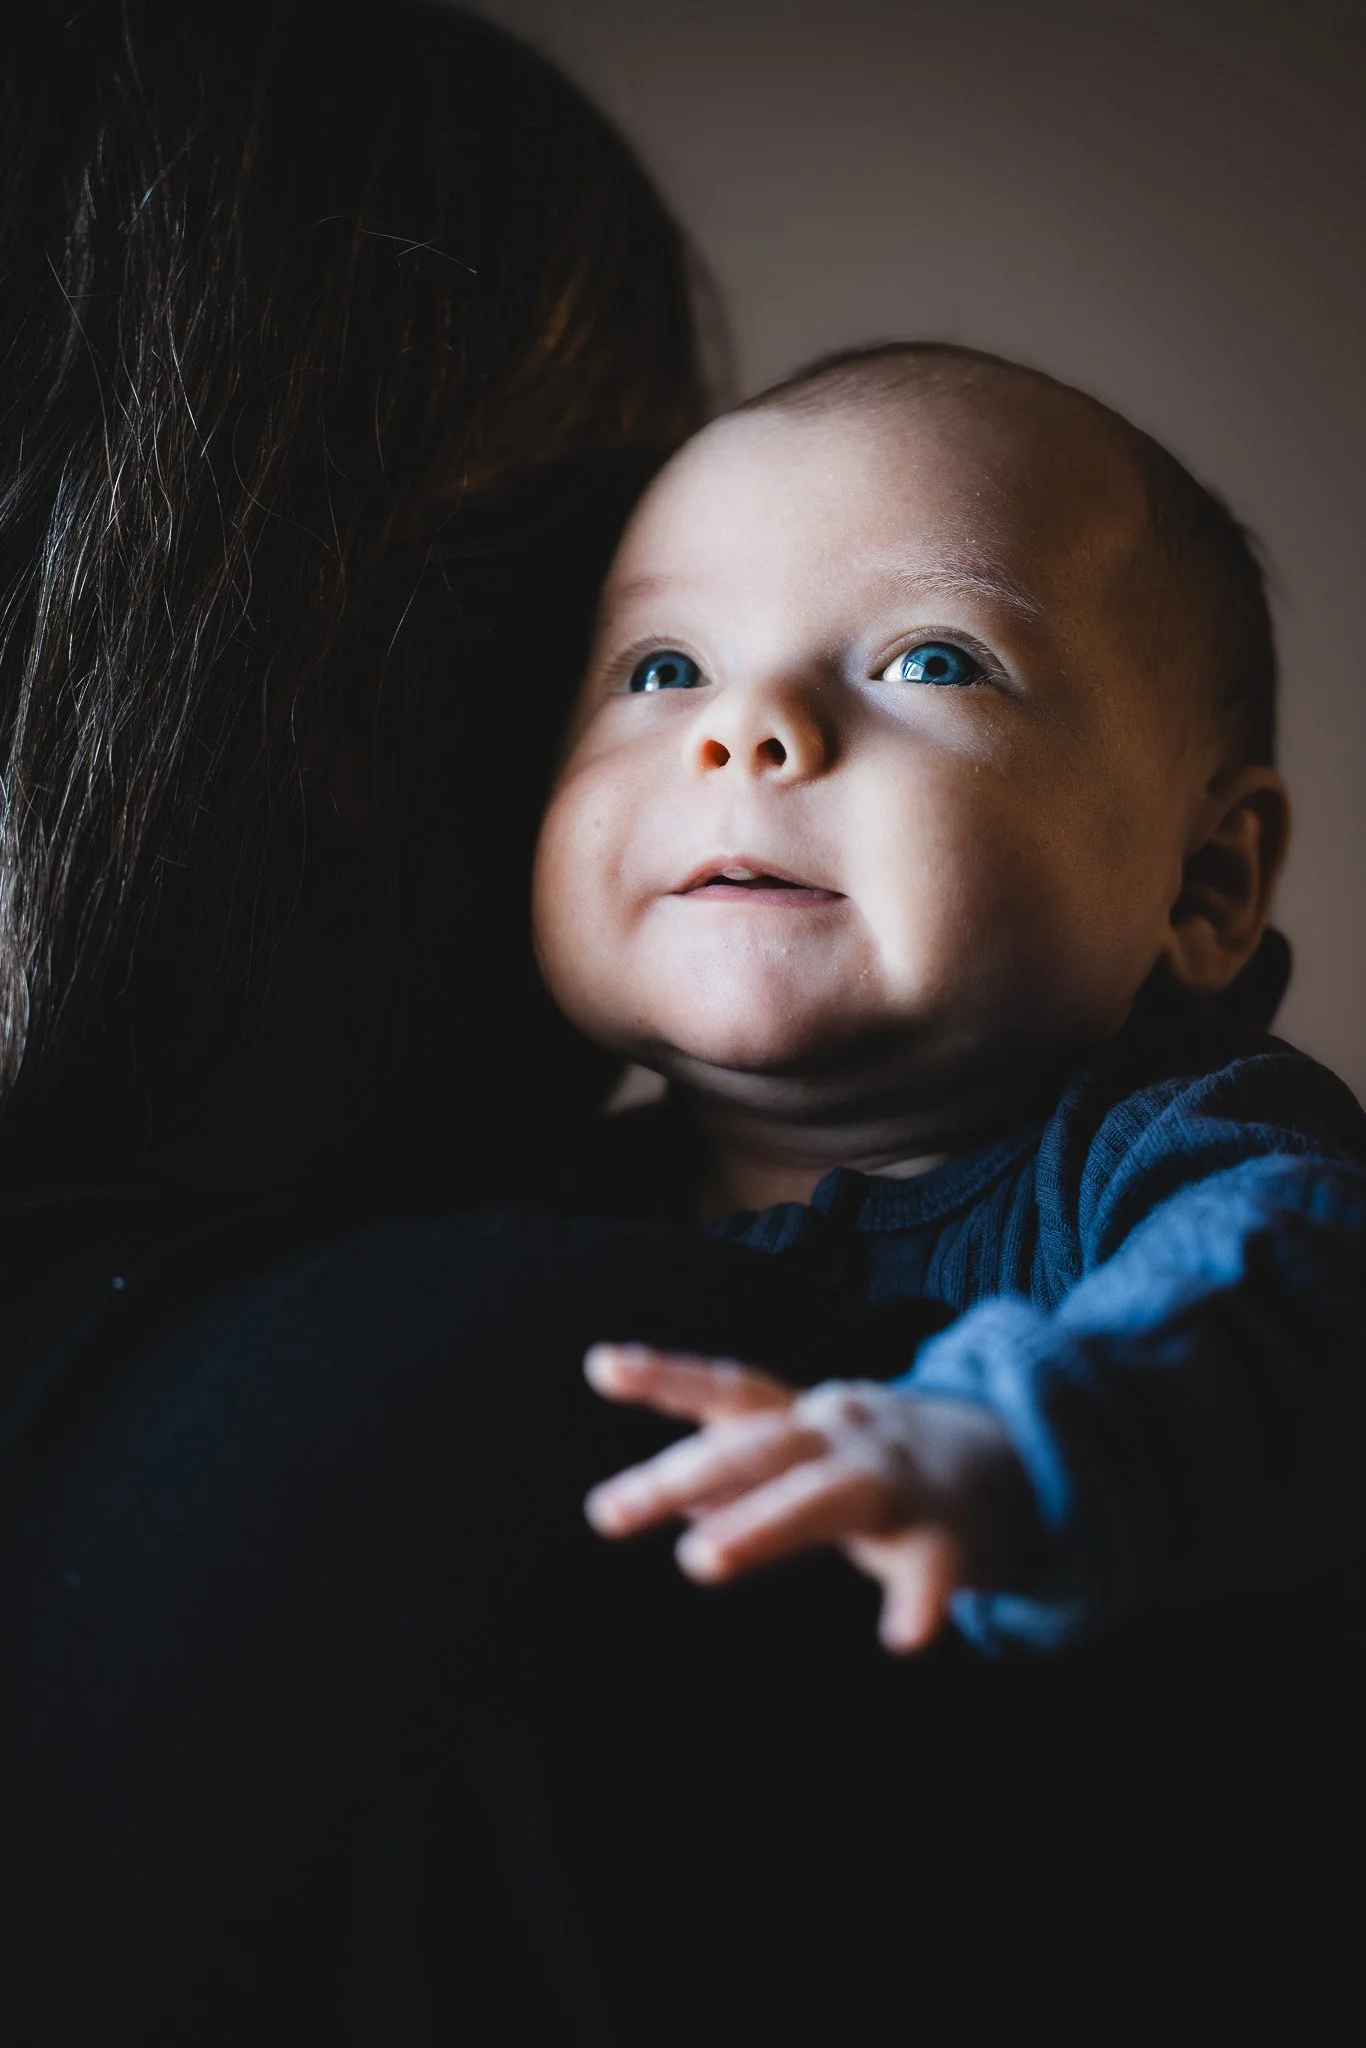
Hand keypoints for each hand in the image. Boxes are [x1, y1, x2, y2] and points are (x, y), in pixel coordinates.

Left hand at [583, 1345, 1032, 1652]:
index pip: (729, 1390)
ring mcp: (896, 1480)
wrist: (1018, 1463)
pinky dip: (920, 1601)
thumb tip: (657, 1501)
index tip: (600, 1364)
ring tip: (700, 1560)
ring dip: (760, 1522)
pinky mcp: (949, 1535)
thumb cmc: (885, 1467)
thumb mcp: (812, 1456)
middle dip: (685, 1473)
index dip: (666, 1377)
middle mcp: (843, 1435)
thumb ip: (742, 1475)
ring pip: (823, 1495)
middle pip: (758, 1444)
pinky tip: (904, 1639)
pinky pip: (934, 1570)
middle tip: (609, 1511)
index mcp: (806, 1418)